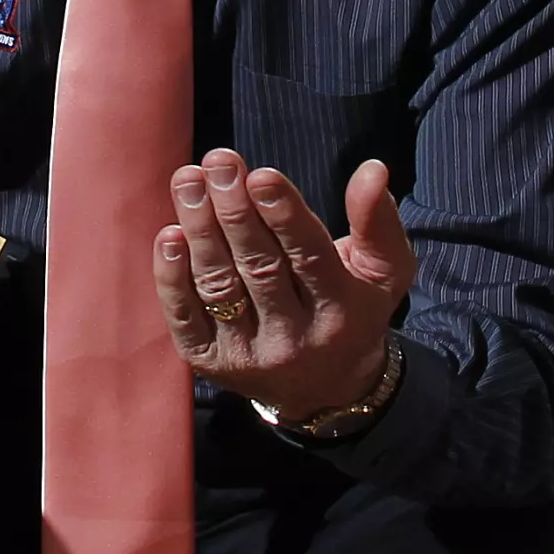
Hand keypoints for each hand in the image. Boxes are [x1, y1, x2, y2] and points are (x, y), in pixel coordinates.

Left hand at [154, 153, 415, 424]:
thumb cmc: (354, 310)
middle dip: (235, 212)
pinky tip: (169, 235)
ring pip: (220, 286)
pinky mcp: (211, 364)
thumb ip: (377, 221)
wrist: (327, 390)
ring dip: (200, 231)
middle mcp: (295, 339)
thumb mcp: (384, 271)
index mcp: (342, 311)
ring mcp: (249, 355)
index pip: (310, 258)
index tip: (260, 175)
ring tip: (189, 183)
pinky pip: (185, 317)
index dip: (284, 216)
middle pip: (259, 268)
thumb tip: (372, 169)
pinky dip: (172, 276)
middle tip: (217, 163)